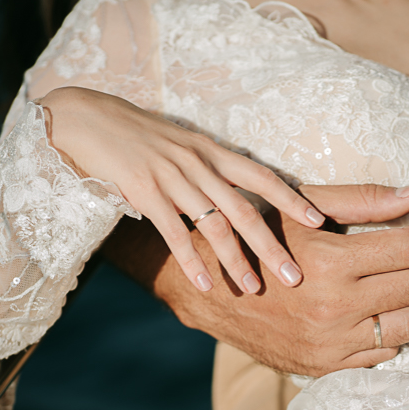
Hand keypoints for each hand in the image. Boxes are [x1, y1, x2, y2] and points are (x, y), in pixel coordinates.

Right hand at [41, 86, 325, 294]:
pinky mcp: (143, 191)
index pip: (263, 176)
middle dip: (273, 245)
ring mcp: (171, 177)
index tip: (321, 221)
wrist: (87, 119)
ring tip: (254, 290)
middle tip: (296, 277)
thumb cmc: (138, 138)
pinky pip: (173, 232)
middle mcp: (198, 163)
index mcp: (212, 151)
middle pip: (246, 209)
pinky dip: (190, 261)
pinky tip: (204, 285)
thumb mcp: (183, 147)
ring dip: (236, 261)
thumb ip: (212, 171)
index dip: (293, 199)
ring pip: (213, 225)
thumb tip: (243, 198)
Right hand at [104, 182, 408, 375]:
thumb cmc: (258, 240)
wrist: (213, 293)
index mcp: (332, 264)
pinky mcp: (326, 365)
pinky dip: (400, 329)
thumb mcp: (302, 209)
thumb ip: (363, 201)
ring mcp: (332, 343)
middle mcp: (336, 308)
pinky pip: (384, 353)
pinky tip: (396, 307)